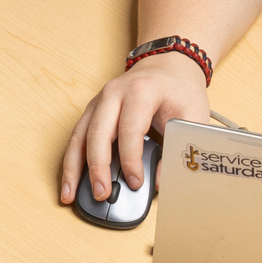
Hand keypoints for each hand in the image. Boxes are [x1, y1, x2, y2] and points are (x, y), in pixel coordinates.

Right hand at [58, 53, 210, 204]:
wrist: (167, 67)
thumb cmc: (179, 91)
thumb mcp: (192, 116)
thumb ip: (180, 148)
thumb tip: (160, 181)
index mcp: (142, 90)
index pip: (130, 128)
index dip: (131, 159)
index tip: (135, 182)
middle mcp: (114, 93)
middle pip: (98, 132)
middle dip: (97, 167)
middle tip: (103, 193)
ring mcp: (99, 101)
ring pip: (79, 136)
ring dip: (73, 168)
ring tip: (70, 195)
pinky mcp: (92, 111)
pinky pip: (76, 138)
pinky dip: (71, 162)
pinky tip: (69, 183)